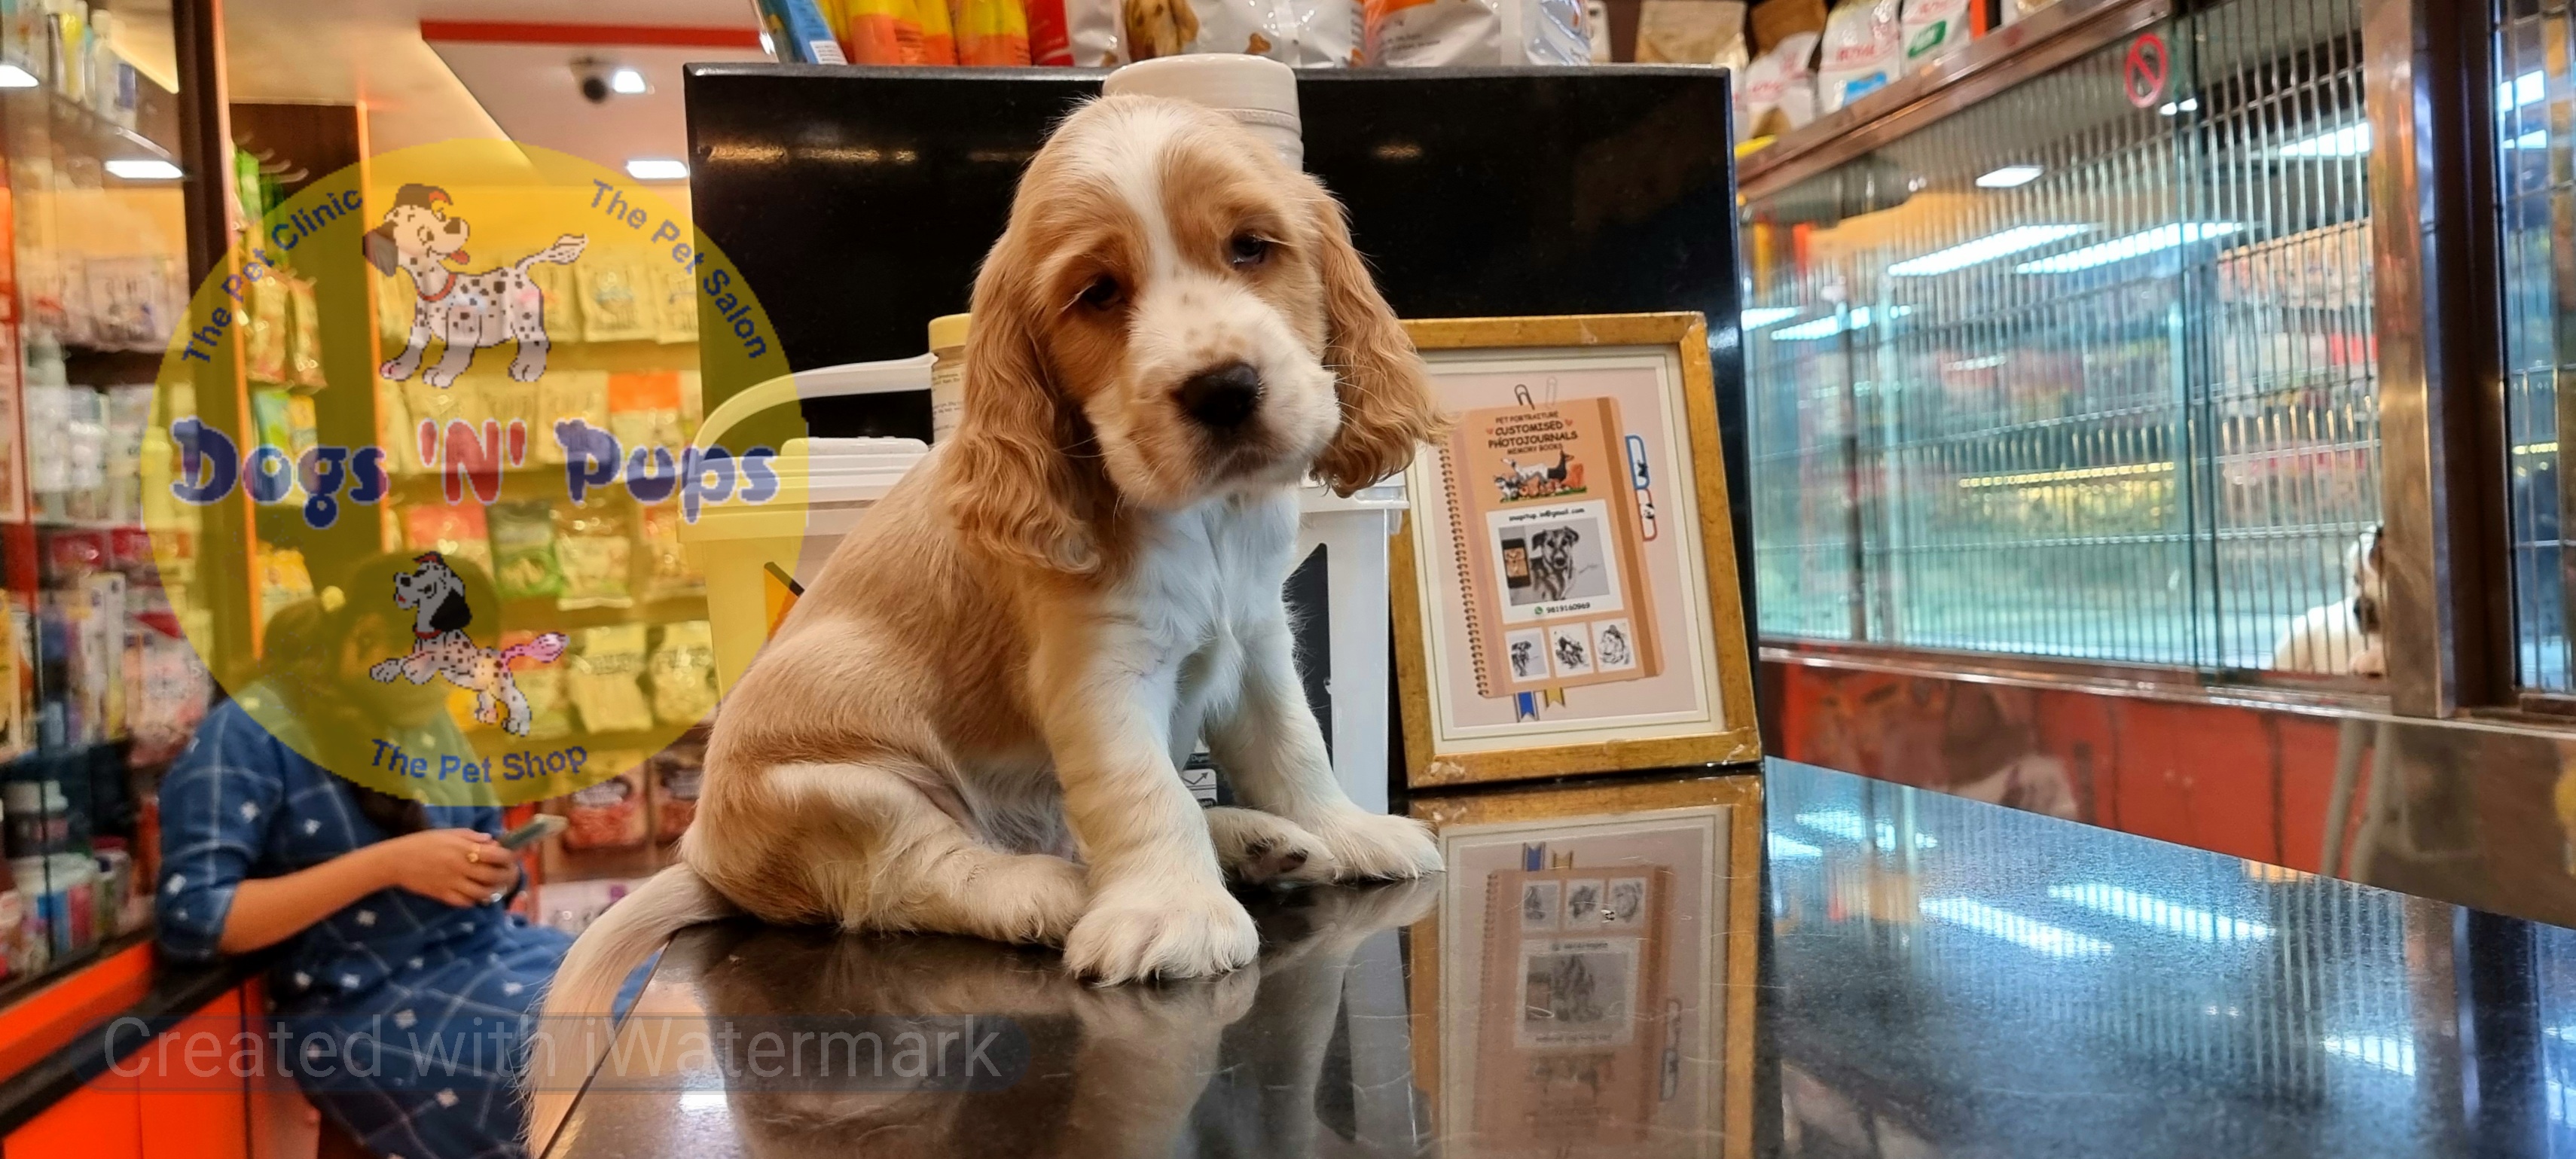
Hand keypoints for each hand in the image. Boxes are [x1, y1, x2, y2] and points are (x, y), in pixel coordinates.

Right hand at [372, 828, 516, 906]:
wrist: (396, 861)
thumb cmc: (422, 842)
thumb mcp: (448, 833)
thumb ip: (471, 837)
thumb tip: (491, 840)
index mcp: (464, 849)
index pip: (497, 855)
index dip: (510, 857)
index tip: (513, 857)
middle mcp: (461, 867)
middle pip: (494, 876)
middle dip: (506, 876)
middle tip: (509, 874)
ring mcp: (453, 883)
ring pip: (482, 893)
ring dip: (493, 890)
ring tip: (496, 886)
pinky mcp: (443, 895)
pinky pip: (465, 902)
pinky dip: (475, 900)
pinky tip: (476, 894)